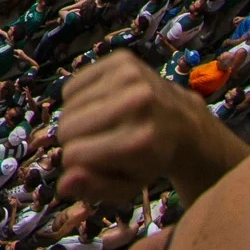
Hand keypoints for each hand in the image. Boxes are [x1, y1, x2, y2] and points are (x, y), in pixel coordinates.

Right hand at [53, 50, 249, 207]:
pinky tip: (99, 106)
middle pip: (67, 127)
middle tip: (95, 143)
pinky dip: (78, 99)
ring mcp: (129, 77)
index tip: (90, 164)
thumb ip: (94, 189)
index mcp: (139, 141)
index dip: (76, 163)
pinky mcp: (121, 60)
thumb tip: (63, 184)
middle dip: (73, 141)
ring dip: (76, 119)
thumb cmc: (152, 160)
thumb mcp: (127, 186)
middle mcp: (136, 103)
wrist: (185, 124)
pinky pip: (72, 85)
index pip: (74, 154)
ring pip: (67, 106)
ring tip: (100, 125)